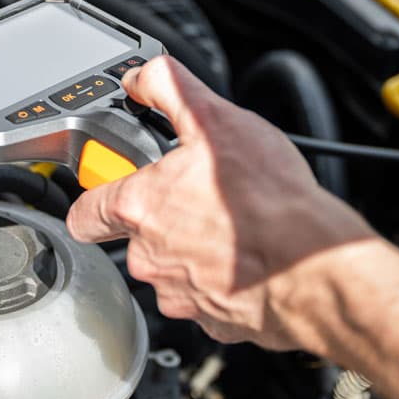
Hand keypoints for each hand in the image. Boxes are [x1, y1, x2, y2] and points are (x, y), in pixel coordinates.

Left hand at [67, 57, 373, 348]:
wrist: (315, 266)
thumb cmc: (267, 198)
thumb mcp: (213, 118)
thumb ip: (168, 89)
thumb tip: (142, 77)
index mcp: (138, 208)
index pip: (83, 212)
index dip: (92, 196)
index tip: (108, 186)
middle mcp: (148, 257)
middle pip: (131, 237)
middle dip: (156, 218)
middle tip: (193, 197)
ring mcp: (179, 294)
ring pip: (168, 268)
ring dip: (187, 248)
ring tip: (225, 222)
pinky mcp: (213, 321)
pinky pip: (204, 296)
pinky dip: (219, 276)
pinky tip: (244, 254)